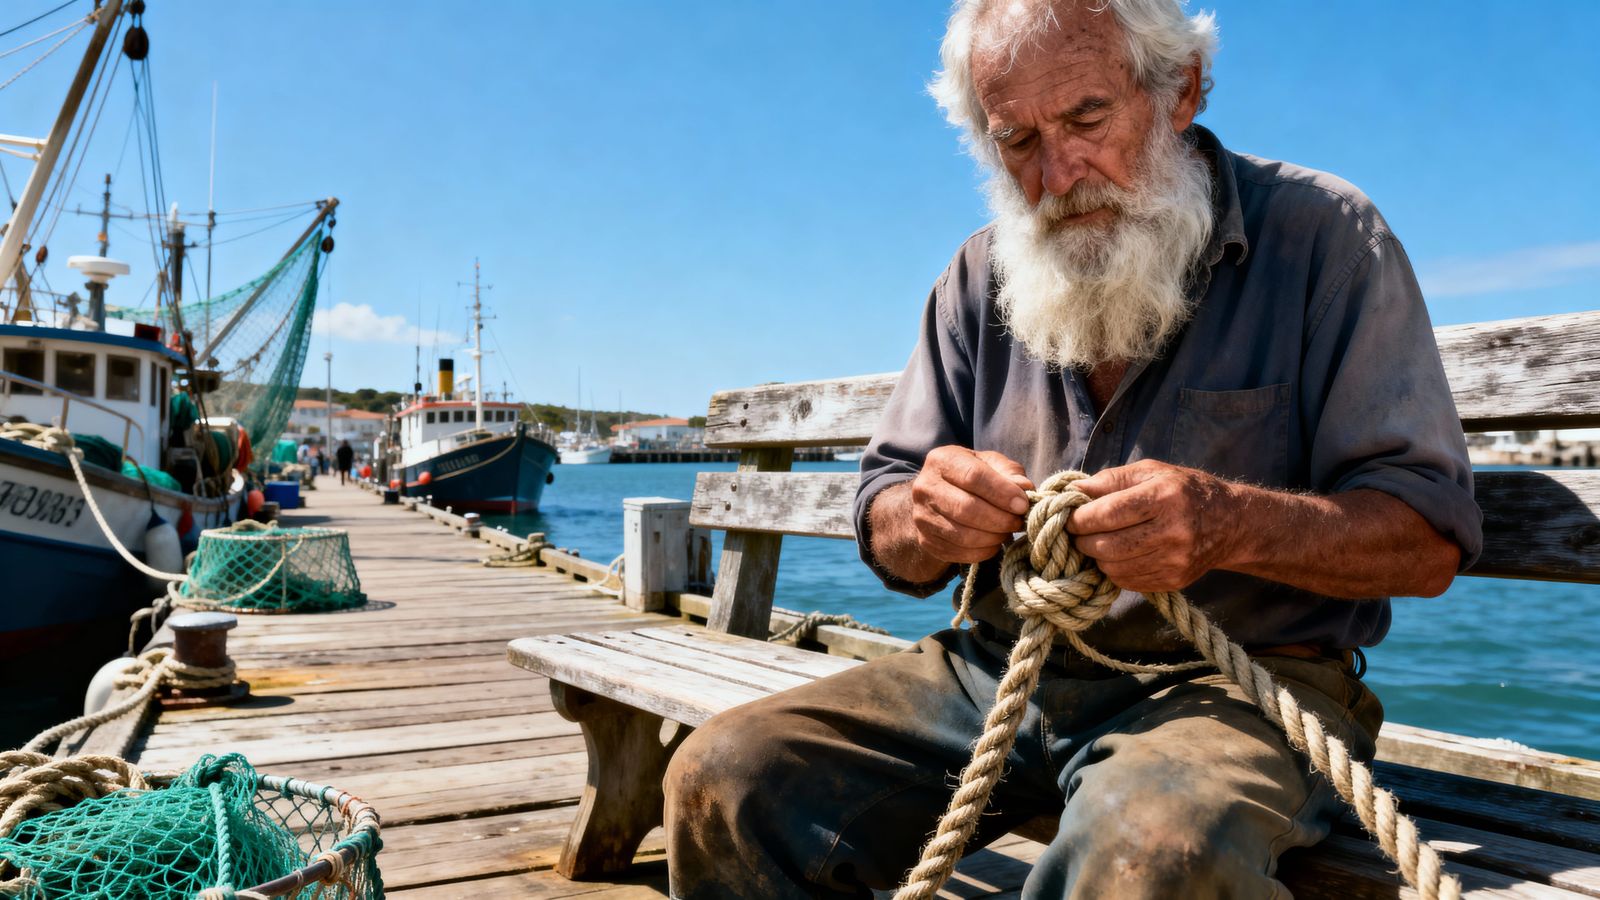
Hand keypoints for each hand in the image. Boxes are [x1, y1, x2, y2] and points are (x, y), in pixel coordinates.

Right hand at [908, 446, 1034, 563]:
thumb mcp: (990, 464)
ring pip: (963, 535)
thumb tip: (1025, 488)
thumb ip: (1009, 472)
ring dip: (993, 537)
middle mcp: (925, 487)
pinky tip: (993, 542)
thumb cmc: (971, 476)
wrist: (939, 497)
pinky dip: (983, 551)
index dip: (1002, 493)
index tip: (1022, 505)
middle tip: (1018, 522)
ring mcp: (921, 516)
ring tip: (1007, 532)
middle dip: (1000, 519)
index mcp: (942, 460)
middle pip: (966, 508)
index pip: (973, 476)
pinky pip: (959, 552)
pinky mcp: (926, 540)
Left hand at [1066, 459, 1240, 591]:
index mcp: (1164, 498)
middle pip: (1106, 545)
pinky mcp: (1174, 581)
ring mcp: (1174, 560)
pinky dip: (1113, 570)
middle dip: (1082, 540)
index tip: (1069, 517)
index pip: (1107, 513)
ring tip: (1097, 542)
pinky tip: (1118, 555)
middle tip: (1077, 532)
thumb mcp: (1152, 472)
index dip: (1080, 518)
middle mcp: (1171, 531)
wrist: (1230, 524)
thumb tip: (1074, 489)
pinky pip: (1127, 581)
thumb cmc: (1184, 491)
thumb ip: (1112, 479)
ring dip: (1096, 557)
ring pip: (1113, 567)